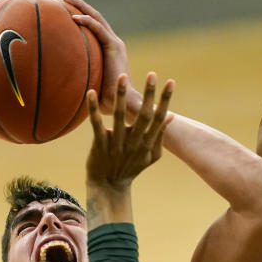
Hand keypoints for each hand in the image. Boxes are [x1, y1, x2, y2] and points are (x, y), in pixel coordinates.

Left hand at [63, 0, 133, 115]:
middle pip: (95, 17)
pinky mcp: (114, 47)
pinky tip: (74, 18)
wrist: (122, 103)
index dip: (82, 16)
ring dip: (81, 7)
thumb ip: (80, 77)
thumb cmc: (105, 100)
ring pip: (96, 18)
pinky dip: (87, 21)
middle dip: (80, 5)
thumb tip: (58, 82)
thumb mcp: (90, 83)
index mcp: (109, 49)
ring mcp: (114, 44)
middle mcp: (113, 43)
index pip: (95, 27)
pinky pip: (98, 29)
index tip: (66, 10)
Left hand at [86, 73, 173, 191]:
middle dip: (149, 95)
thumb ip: (160, 137)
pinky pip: (96, 124)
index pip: (159, 118)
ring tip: (122, 76)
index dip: (165, 100)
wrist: (109, 186)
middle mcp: (134, 143)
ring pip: (120, 116)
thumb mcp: (150, 156)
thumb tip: (170, 116)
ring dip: (121, 96)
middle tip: (152, 74)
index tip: (170, 82)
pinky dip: (93, 108)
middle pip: (143, 116)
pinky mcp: (100, 145)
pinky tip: (90, 92)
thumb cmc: (131, 168)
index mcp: (147, 143)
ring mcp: (117, 144)